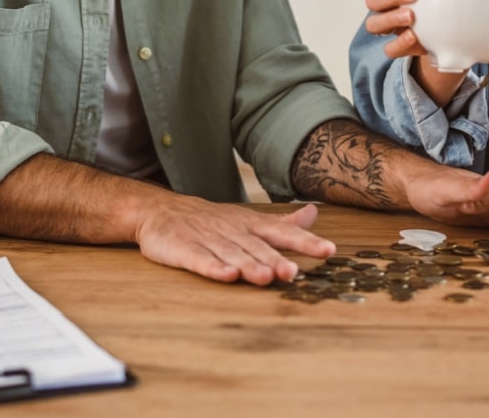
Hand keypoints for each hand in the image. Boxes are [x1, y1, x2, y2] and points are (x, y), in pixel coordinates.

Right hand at [133, 200, 335, 285]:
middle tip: (293, 272)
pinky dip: (213, 268)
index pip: (282, 232)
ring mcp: (208, 240)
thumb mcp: (249, 219)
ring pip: (232, 254)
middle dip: (275, 259)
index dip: (305, 242)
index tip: (328, 250)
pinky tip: (226, 276)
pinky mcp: (184, 250)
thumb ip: (282, 223)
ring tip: (266, 277)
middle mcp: (233, 232)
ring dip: (249, 265)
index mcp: (250, 225)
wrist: (161, 211)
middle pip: (257, 247)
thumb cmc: (212, 221)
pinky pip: (200, 260)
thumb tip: (314, 213)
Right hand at [363, 0, 462, 103]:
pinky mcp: (404, 46)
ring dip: (390, 18)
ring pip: (374, 24)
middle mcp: (389, 3)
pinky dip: (398, 44)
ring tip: (411, 15)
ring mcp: (394, 25)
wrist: (465, 14)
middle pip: (374, 0)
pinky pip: (390, 49)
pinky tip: (414, 37)